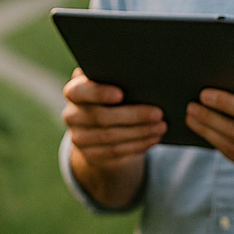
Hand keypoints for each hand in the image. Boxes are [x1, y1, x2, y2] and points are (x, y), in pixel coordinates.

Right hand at [62, 68, 165, 208]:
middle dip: (133, 115)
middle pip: (101, 117)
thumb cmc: (113, 96)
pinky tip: (153, 138)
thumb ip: (118, 79)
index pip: (80, 91)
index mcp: (74, 91)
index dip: (99, 93)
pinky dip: (138, 145)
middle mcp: (72, 115)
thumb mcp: (111, 85)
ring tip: (161, 126)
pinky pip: (115, 152)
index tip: (121, 94)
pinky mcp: (91, 156)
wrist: (101, 128)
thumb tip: (144, 78)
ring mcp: (79, 138)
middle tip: (158, 113)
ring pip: (111, 137)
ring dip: (140, 132)